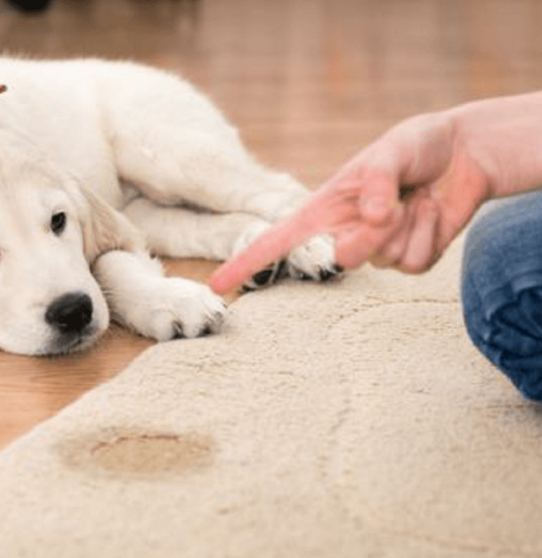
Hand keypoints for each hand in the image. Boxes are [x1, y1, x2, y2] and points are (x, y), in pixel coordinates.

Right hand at [210, 110, 491, 293]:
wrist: (466, 154)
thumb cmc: (417, 145)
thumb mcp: (392, 149)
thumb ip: (378, 181)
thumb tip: (371, 217)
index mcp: (325, 207)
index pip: (277, 239)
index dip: (246, 261)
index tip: (218, 285)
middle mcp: (345, 232)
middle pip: (343, 259)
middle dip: (369, 237)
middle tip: (394, 207)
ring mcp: (378, 249)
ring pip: (384, 261)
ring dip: (409, 226)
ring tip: (418, 198)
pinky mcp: (409, 258)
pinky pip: (415, 264)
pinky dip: (430, 234)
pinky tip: (433, 212)